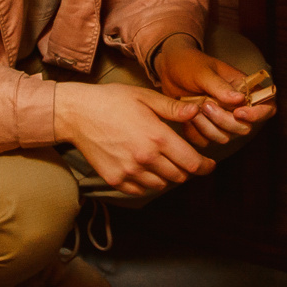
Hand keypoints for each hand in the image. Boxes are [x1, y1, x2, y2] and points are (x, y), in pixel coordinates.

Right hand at [53, 81, 214, 195]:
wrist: (77, 113)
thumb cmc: (112, 100)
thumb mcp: (145, 97)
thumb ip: (172, 108)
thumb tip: (197, 112)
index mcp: (157, 137)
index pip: (192, 163)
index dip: (205, 166)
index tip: (209, 164)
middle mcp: (145, 158)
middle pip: (179, 176)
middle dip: (186, 169)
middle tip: (182, 158)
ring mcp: (129, 172)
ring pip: (161, 184)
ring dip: (167, 175)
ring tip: (161, 160)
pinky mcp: (115, 179)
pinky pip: (140, 189)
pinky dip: (147, 182)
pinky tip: (143, 166)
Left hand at [151, 34, 272, 146]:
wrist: (168, 69)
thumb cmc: (189, 64)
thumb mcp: (204, 71)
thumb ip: (220, 86)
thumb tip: (240, 100)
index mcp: (244, 89)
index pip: (267, 107)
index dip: (258, 115)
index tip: (238, 112)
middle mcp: (237, 107)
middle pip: (244, 128)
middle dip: (223, 120)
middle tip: (206, 104)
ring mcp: (222, 119)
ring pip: (224, 137)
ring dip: (207, 126)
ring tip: (194, 108)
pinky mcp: (206, 128)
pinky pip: (205, 141)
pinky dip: (195, 132)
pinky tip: (188, 117)